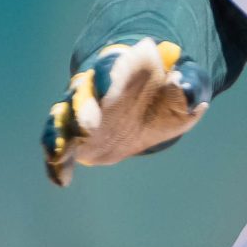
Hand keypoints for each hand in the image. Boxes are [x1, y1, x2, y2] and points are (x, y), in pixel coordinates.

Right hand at [41, 37, 210, 186]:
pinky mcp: (76, 136)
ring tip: (60, 153)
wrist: (152, 107)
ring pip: (62, 118)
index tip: (109, 88)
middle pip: (81, 93)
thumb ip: (189, 85)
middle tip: (89, 126)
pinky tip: (63, 180)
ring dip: (59, 134)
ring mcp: (82, 112)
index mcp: (123, 68)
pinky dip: (57, 163)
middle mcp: (96, 88)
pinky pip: (59, 146)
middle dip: (82, 108)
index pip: (110, 65)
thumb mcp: (189, 88)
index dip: (108, 76)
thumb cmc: (172, 93)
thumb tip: (181, 84)